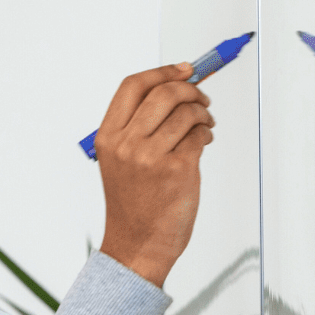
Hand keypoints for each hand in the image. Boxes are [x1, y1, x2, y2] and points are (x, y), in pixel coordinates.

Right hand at [96, 63, 215, 287]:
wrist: (138, 245)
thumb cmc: (133, 204)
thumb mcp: (120, 161)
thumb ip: (138, 127)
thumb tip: (174, 88)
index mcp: (108, 137)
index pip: (133, 86)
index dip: (162, 72)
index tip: (183, 69)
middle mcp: (126, 144)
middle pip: (164, 93)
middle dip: (190, 89)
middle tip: (201, 97)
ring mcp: (151, 157)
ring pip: (186, 112)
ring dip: (202, 113)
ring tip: (204, 123)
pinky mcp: (178, 170)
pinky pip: (199, 135)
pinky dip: (206, 133)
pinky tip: (204, 141)